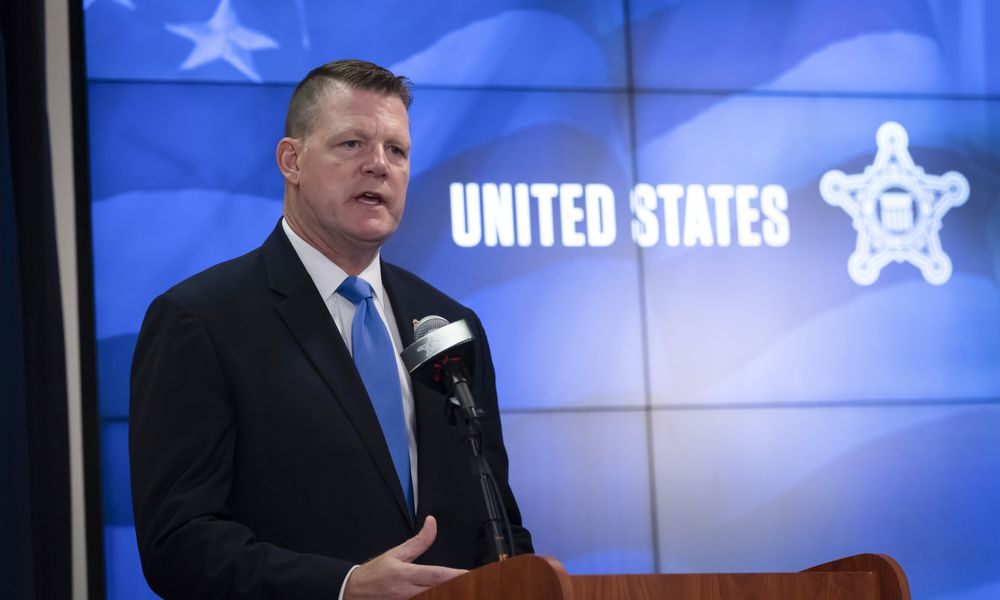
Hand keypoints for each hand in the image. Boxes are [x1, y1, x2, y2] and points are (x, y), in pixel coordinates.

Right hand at [344, 515, 467, 599]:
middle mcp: (407, 592)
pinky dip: (431, 599)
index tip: (468, 574)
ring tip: (462, 590)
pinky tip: (444, 594)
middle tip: (472, 584)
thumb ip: (418, 541)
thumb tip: (431, 523)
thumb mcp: (396, 553)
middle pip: (437, 591)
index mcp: (406, 574)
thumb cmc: (375, 573)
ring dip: (445, 594)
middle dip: (454, 587)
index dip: (454, 575)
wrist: (353, 591)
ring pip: (430, 598)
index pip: (436, 575)